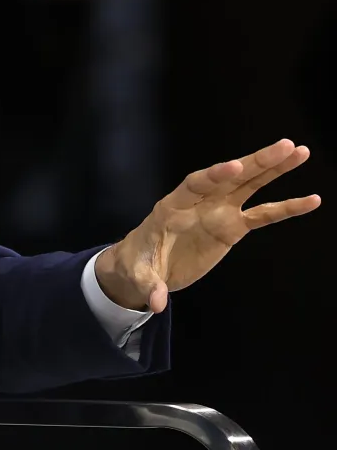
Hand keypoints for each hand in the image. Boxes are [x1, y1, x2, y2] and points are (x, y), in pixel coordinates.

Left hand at [96, 138, 320, 310]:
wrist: (144, 268)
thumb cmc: (138, 264)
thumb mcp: (139, 274)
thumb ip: (149, 285)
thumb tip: (156, 304)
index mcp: (173, 207)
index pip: (195, 185)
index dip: (214, 176)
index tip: (234, 166)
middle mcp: (199, 203)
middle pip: (229, 178)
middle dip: (255, 162)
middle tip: (284, 146)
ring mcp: (218, 212)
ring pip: (250, 187)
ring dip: (274, 169)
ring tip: (300, 152)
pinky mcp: (232, 228)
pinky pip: (263, 215)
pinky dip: (285, 208)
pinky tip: (311, 200)